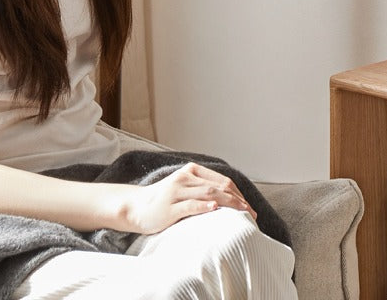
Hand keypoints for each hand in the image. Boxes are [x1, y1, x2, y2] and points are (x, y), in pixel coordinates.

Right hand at [121, 162, 256, 234]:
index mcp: (192, 171)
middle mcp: (186, 177)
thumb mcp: (184, 189)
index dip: (239, 194)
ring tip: (241, 213)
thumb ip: (203, 190)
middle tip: (251, 214)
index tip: (250, 208)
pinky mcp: (169, 207)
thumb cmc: (164, 201)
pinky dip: (203, 206)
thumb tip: (229, 200)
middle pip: (219, 186)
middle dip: (238, 200)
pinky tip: (214, 209)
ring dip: (228, 204)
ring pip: (208, 193)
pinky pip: (189, 205)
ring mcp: (177, 191)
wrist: (135, 207)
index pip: (223, 180)